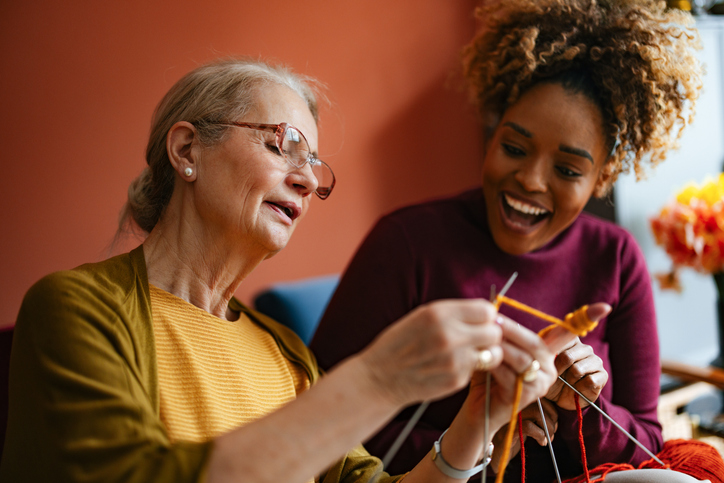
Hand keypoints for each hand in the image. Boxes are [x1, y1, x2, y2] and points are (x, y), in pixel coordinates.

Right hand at [357, 299, 503, 406]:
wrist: (379, 378)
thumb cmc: (400, 344)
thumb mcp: (420, 317)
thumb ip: (453, 314)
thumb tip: (486, 313)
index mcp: (439, 313)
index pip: (486, 310)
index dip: (485, 316)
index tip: (478, 321)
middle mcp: (449, 335)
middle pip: (494, 331)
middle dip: (489, 334)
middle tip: (477, 338)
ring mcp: (454, 360)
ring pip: (493, 353)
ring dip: (486, 353)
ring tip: (470, 353)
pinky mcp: (456, 380)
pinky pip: (477, 370)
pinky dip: (469, 368)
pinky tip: (450, 367)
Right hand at [489, 400, 557, 471]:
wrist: (497, 454)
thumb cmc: (512, 437)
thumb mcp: (524, 423)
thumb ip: (535, 416)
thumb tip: (554, 418)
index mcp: (515, 401)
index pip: (538, 397)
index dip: (551, 410)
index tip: (554, 423)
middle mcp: (510, 404)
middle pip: (539, 402)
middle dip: (551, 419)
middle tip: (552, 433)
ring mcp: (508, 415)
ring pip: (536, 411)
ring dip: (548, 428)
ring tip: (547, 439)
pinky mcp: (507, 429)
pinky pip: (529, 426)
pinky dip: (540, 435)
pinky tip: (541, 442)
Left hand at [545, 303, 611, 409]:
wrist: (561, 399)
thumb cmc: (552, 377)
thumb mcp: (544, 364)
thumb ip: (544, 351)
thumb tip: (542, 345)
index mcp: (571, 341)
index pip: (563, 340)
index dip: (553, 354)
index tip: (547, 361)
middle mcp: (585, 348)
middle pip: (568, 356)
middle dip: (559, 370)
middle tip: (557, 376)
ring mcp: (595, 361)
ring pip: (578, 369)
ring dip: (570, 379)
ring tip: (569, 382)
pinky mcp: (602, 375)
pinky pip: (590, 380)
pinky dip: (580, 387)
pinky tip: (578, 388)